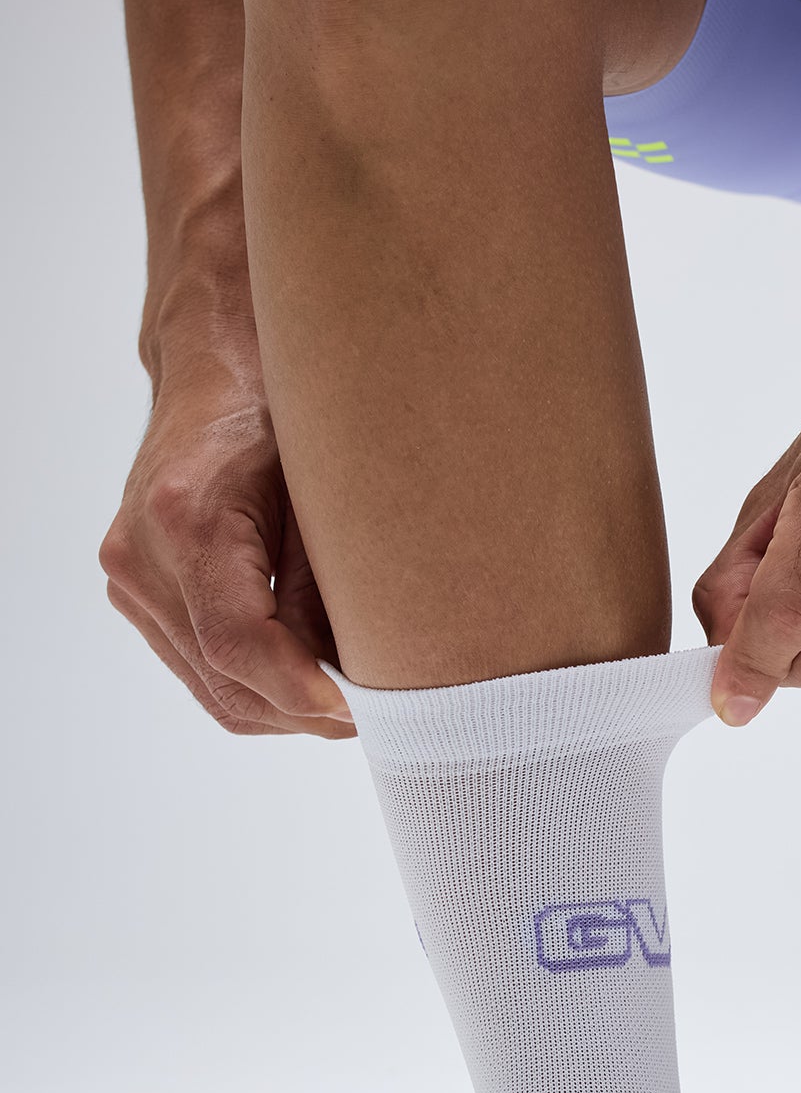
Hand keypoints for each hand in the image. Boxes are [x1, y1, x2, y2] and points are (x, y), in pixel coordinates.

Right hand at [99, 373, 353, 737]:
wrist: (215, 375)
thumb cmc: (279, 419)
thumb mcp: (321, 500)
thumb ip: (324, 597)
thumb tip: (348, 687)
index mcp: (184, 521)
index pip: (239, 646)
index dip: (304, 694)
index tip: (365, 713)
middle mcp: (141, 556)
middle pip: (225, 681)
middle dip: (304, 713)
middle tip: (377, 717)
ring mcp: (131, 579)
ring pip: (213, 690)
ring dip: (284, 710)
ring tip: (347, 701)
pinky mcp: (137, 593)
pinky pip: (200, 670)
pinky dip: (258, 688)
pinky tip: (307, 677)